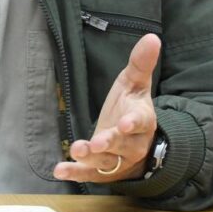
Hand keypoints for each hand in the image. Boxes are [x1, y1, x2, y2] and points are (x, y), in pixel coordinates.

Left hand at [53, 33, 160, 182]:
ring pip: (106, 161)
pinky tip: (59, 170)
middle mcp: (132, 143)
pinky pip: (90, 175)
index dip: (133, 123)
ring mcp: (118, 160)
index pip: (140, 121)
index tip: (124, 123)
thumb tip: (152, 37)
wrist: (136, 143)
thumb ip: (141, 63)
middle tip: (96, 142)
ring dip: (90, 158)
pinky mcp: (103, 172)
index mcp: (142, 120)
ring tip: (76, 151)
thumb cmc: (131, 107)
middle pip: (122, 145)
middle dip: (109, 143)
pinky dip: (75, 173)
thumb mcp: (135, 83)